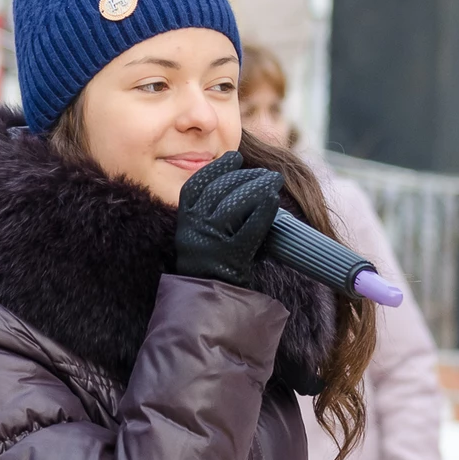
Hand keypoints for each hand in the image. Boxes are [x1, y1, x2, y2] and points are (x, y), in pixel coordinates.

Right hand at [174, 151, 282, 288]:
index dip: (216, 169)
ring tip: (273, 181)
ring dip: (256, 188)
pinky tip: (273, 201)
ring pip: (232, 205)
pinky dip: (262, 211)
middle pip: (217, 192)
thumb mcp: (206, 234)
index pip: (196, 186)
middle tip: (267, 173)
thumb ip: (217, 210)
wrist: (213, 302)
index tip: (235, 157)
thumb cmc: (217, 264)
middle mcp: (193, 230)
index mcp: (185, 222)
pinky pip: (249, 229)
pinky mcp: (230, 257)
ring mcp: (210, 244)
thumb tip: (246, 179)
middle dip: (244, 176)